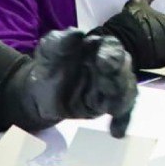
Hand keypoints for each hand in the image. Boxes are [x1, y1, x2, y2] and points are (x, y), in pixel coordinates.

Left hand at [16, 29, 138, 137]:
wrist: (38, 94)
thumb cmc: (49, 66)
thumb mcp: (48, 51)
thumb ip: (59, 41)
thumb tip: (76, 33)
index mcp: (98, 47)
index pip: (111, 46)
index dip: (111, 53)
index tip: (103, 61)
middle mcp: (109, 64)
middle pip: (124, 68)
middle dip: (120, 77)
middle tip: (110, 87)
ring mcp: (110, 85)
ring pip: (126, 90)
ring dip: (122, 100)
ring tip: (114, 111)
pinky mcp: (107, 104)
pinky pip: (121, 111)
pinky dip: (122, 121)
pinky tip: (117, 132)